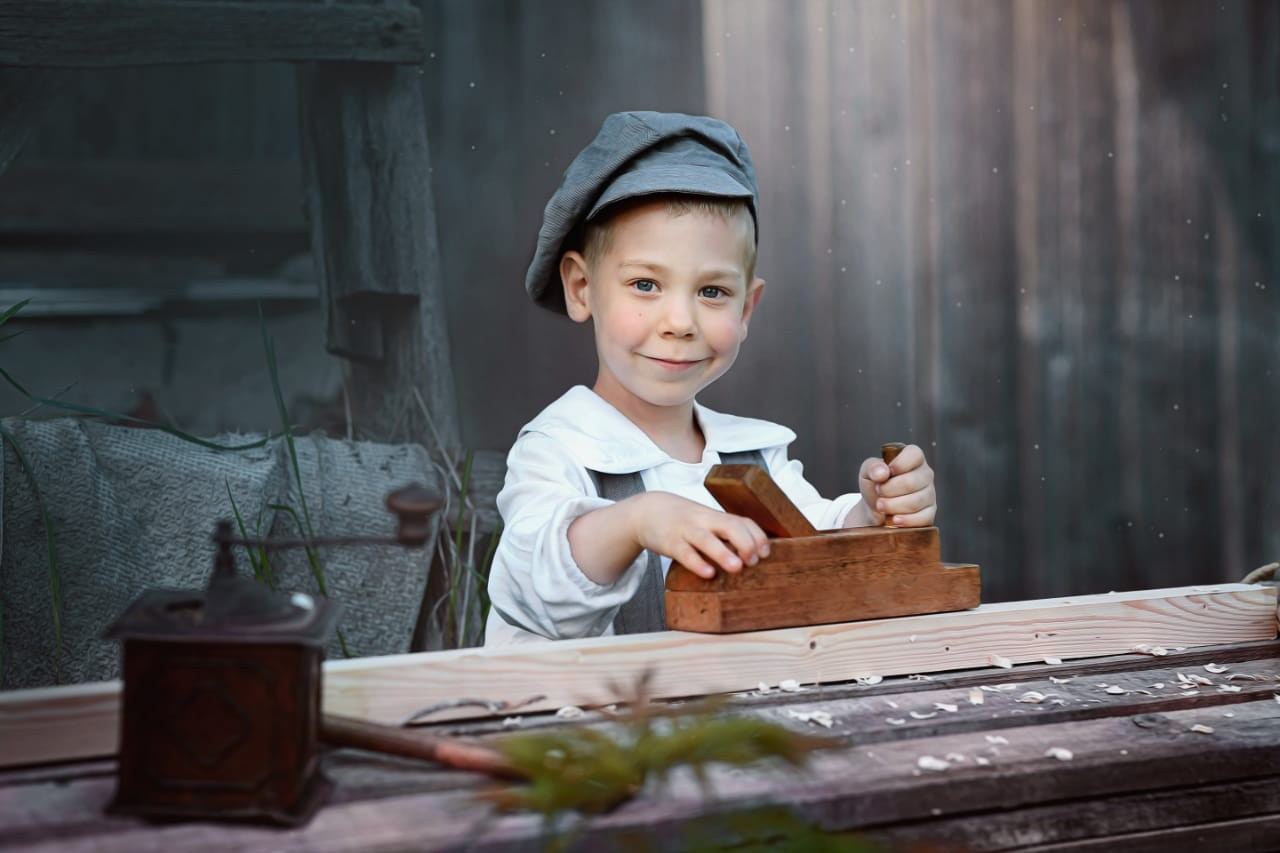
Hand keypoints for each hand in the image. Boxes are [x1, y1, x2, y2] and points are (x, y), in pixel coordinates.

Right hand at [629, 492, 769, 579]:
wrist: (647, 511)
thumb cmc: (682, 520)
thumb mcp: (704, 522)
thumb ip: (723, 535)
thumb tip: (750, 557)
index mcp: (715, 516)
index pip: (742, 521)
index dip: (757, 536)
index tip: (765, 554)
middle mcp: (703, 521)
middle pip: (729, 525)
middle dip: (745, 542)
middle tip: (753, 562)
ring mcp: (686, 530)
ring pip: (706, 539)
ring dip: (723, 553)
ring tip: (737, 568)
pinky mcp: (669, 543)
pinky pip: (684, 553)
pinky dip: (697, 563)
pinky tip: (708, 573)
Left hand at [857, 444, 935, 526]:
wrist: (874, 510)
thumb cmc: (875, 486)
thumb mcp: (867, 472)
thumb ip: (872, 467)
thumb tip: (882, 473)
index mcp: (913, 459)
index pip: (914, 454)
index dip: (899, 464)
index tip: (884, 475)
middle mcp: (925, 474)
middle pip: (912, 481)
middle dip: (889, 490)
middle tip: (878, 493)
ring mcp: (930, 494)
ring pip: (916, 501)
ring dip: (893, 506)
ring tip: (880, 506)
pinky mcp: (929, 513)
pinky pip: (923, 518)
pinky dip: (906, 520)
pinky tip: (894, 520)